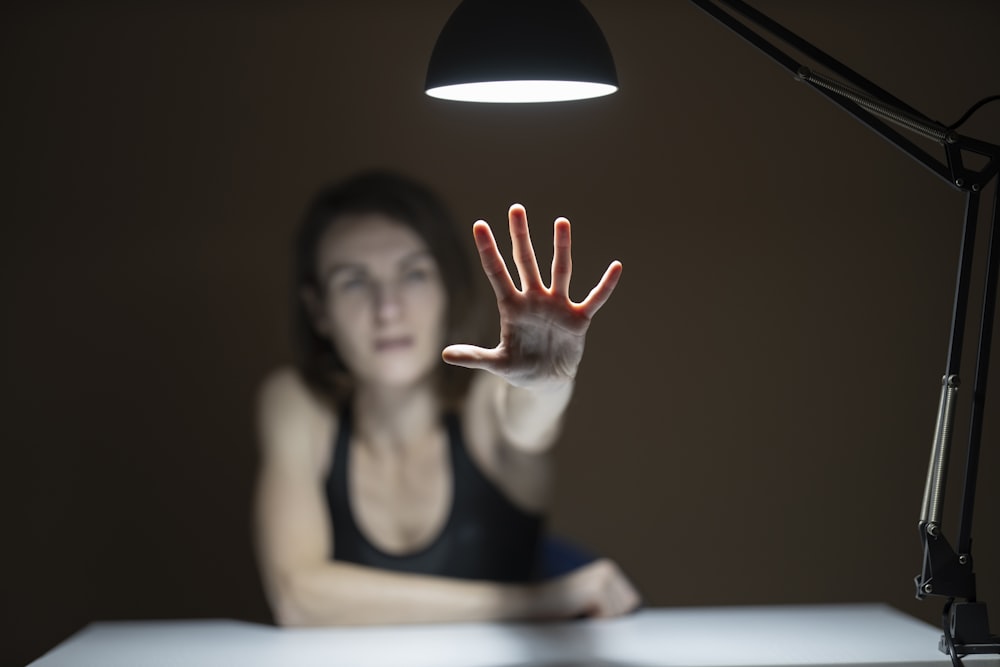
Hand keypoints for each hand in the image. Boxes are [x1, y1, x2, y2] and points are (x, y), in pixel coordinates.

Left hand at [442, 204, 621, 390]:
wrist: (545, 382)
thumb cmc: (519, 368)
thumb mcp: (497, 363)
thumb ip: (474, 357)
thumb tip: (445, 355)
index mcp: (512, 307)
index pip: (496, 272)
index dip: (488, 249)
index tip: (479, 225)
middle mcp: (534, 299)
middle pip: (526, 261)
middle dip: (520, 236)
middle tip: (516, 209)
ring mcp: (557, 306)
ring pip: (559, 270)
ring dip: (561, 247)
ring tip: (561, 222)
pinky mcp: (578, 319)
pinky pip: (594, 298)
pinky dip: (605, 285)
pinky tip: (616, 268)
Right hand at [534, 558, 640, 619]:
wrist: (536, 602)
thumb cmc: (562, 604)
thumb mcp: (592, 597)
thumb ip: (612, 598)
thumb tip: (633, 605)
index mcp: (608, 567)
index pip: (632, 600)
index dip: (613, 611)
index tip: (592, 607)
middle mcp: (608, 568)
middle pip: (629, 606)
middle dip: (608, 614)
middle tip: (585, 608)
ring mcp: (603, 577)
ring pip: (620, 612)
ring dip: (601, 616)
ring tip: (581, 608)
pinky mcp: (597, 589)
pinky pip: (610, 616)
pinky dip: (595, 619)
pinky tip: (579, 609)